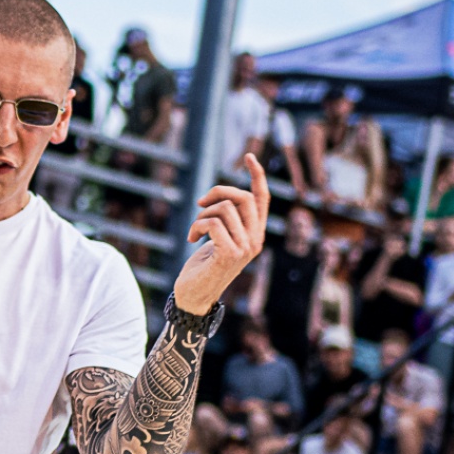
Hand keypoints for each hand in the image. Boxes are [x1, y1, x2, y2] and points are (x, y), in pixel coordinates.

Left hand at [172, 155, 269, 314]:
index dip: (257, 175)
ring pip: (225, 210)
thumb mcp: (218, 239)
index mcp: (255, 234)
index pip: (262, 199)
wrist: (194, 297)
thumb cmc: (203, 267)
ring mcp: (244, 248)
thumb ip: (227, 220)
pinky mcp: (229, 254)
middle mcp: (255, 240)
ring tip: (195, 229)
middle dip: (219, 192)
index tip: (249, 156)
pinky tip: (191, 239)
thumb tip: (220, 197)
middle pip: (244, 198)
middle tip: (201, 201)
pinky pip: (213, 223)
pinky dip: (197, 225)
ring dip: (202, 213)